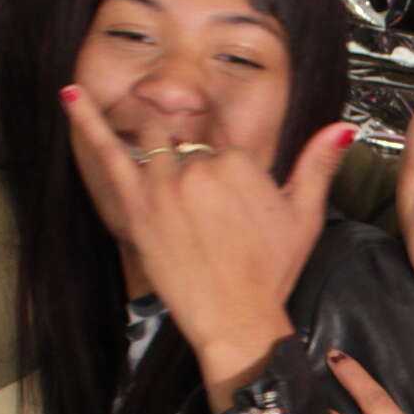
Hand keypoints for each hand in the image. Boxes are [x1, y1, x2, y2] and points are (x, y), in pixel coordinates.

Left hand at [60, 87, 356, 407]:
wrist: (236, 318)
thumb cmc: (270, 272)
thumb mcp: (303, 217)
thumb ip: (318, 165)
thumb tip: (341, 127)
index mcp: (241, 164)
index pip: (223, 133)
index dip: (222, 153)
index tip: (222, 179)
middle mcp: (201, 168)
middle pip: (186, 132)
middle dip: (187, 140)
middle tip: (190, 172)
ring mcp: (165, 185)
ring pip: (151, 135)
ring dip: (152, 131)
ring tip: (151, 138)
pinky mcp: (137, 206)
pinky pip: (107, 154)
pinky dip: (88, 121)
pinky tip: (71, 95)